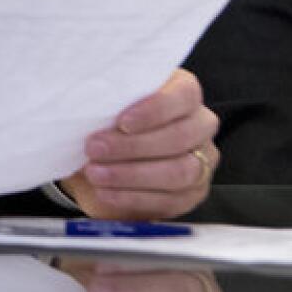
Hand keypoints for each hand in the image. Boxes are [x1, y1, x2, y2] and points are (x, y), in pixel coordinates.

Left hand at [62, 71, 217, 219]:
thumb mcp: (107, 103)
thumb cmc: (106, 120)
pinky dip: (132, 197)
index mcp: (183, 91)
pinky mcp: (191, 194)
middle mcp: (200, 125)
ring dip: (131, 174)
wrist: (101, 158)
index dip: (155, 109)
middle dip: (132, 146)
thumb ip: (109, 100)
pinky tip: (105, 191)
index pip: (184, 95)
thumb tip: (90, 104)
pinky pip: (169, 200)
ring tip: (95, 173)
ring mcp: (201, 162)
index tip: (122, 122)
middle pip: (180, 137)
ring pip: (178, 172)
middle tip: (94, 148)